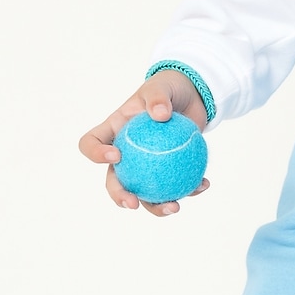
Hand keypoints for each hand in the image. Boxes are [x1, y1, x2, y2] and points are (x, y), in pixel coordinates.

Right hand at [77, 70, 211, 217]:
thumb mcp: (161, 87)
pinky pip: (175, 186)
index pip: (91, 144)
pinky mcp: (168, 171)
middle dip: (119, 196)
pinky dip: (190, 189)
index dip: (95, 154)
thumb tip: (160, 115)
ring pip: (144, 193)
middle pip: (113, 180)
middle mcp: (125, 153)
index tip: (116, 156)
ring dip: (157, 206)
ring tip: (174, 207)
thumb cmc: (168, 89)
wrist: (191, 96)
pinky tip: (203, 185)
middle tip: (133, 204)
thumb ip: (158, 98)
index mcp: (113, 132)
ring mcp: (146, 165)